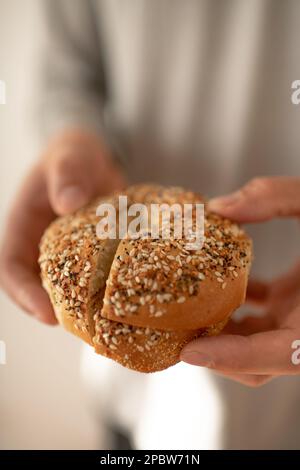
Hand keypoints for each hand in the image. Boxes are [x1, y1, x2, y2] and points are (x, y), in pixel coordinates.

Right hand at [0, 129, 124, 323]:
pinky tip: (126, 299)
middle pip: (38, 288)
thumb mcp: (69, 155)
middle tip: (85, 329)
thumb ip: (67, 173)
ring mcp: (66, 253)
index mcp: (23, 227)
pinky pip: (93, 278)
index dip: (24, 294)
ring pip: (67, 289)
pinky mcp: (89, 255)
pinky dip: (105, 291)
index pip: (11, 268)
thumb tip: (68, 203)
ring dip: (82, 307)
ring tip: (106, 323)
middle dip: (57, 310)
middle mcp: (41, 246)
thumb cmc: (73, 154)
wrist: (92, 158)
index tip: (47, 314)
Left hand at [181, 177, 299, 386]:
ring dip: (221, 331)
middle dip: (216, 353)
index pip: (280, 355)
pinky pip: (260, 317)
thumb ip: (277, 197)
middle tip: (175, 331)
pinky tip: (218, 284)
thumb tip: (219, 206)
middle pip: (258, 360)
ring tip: (184, 308)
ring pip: (255, 343)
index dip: (233, 359)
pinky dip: (236, 308)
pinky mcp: (296, 303)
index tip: (189, 354)